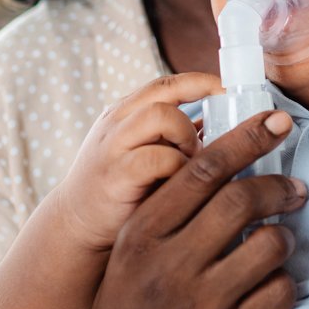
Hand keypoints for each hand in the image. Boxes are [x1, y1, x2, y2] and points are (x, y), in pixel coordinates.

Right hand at [46, 110, 307, 308]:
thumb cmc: (129, 297)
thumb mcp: (134, 246)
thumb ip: (174, 204)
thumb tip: (233, 155)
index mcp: (144, 234)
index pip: (204, 168)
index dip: (248, 137)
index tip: (277, 122)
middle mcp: (170, 267)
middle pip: (243, 200)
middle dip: (280, 187)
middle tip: (295, 189)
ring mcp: (200, 308)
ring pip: (270, 245)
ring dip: (284, 235)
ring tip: (278, 239)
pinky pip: (280, 293)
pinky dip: (284, 281)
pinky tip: (271, 281)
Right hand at [50, 71, 222, 250]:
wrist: (76, 225)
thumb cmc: (123, 188)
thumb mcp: (146, 151)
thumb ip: (177, 138)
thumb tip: (229, 130)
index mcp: (127, 111)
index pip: (169, 82)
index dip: (204, 82)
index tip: (232, 93)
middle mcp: (118, 122)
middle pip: (166, 92)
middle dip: (197, 113)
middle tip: (206, 144)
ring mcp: (113, 146)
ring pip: (160, 116)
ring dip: (187, 137)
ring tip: (193, 163)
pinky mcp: (115, 176)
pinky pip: (156, 158)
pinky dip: (177, 168)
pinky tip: (181, 186)